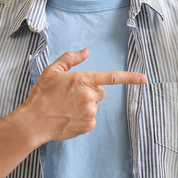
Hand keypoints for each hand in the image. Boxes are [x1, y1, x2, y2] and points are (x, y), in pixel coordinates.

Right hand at [21, 47, 146, 141]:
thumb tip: (86, 51)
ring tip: (67, 107)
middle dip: (89, 92)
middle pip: (100, 92)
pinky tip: (68, 116)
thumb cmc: (41, 94)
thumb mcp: (52, 71)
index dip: (130, 77)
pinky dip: (82, 118)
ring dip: (85, 106)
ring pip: (94, 106)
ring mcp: (90, 112)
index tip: (144, 78)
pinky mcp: (88, 126)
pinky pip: (91, 119)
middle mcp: (89, 96)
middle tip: (71, 96)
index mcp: (82, 80)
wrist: (33, 121)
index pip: (112, 77)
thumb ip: (71, 58)